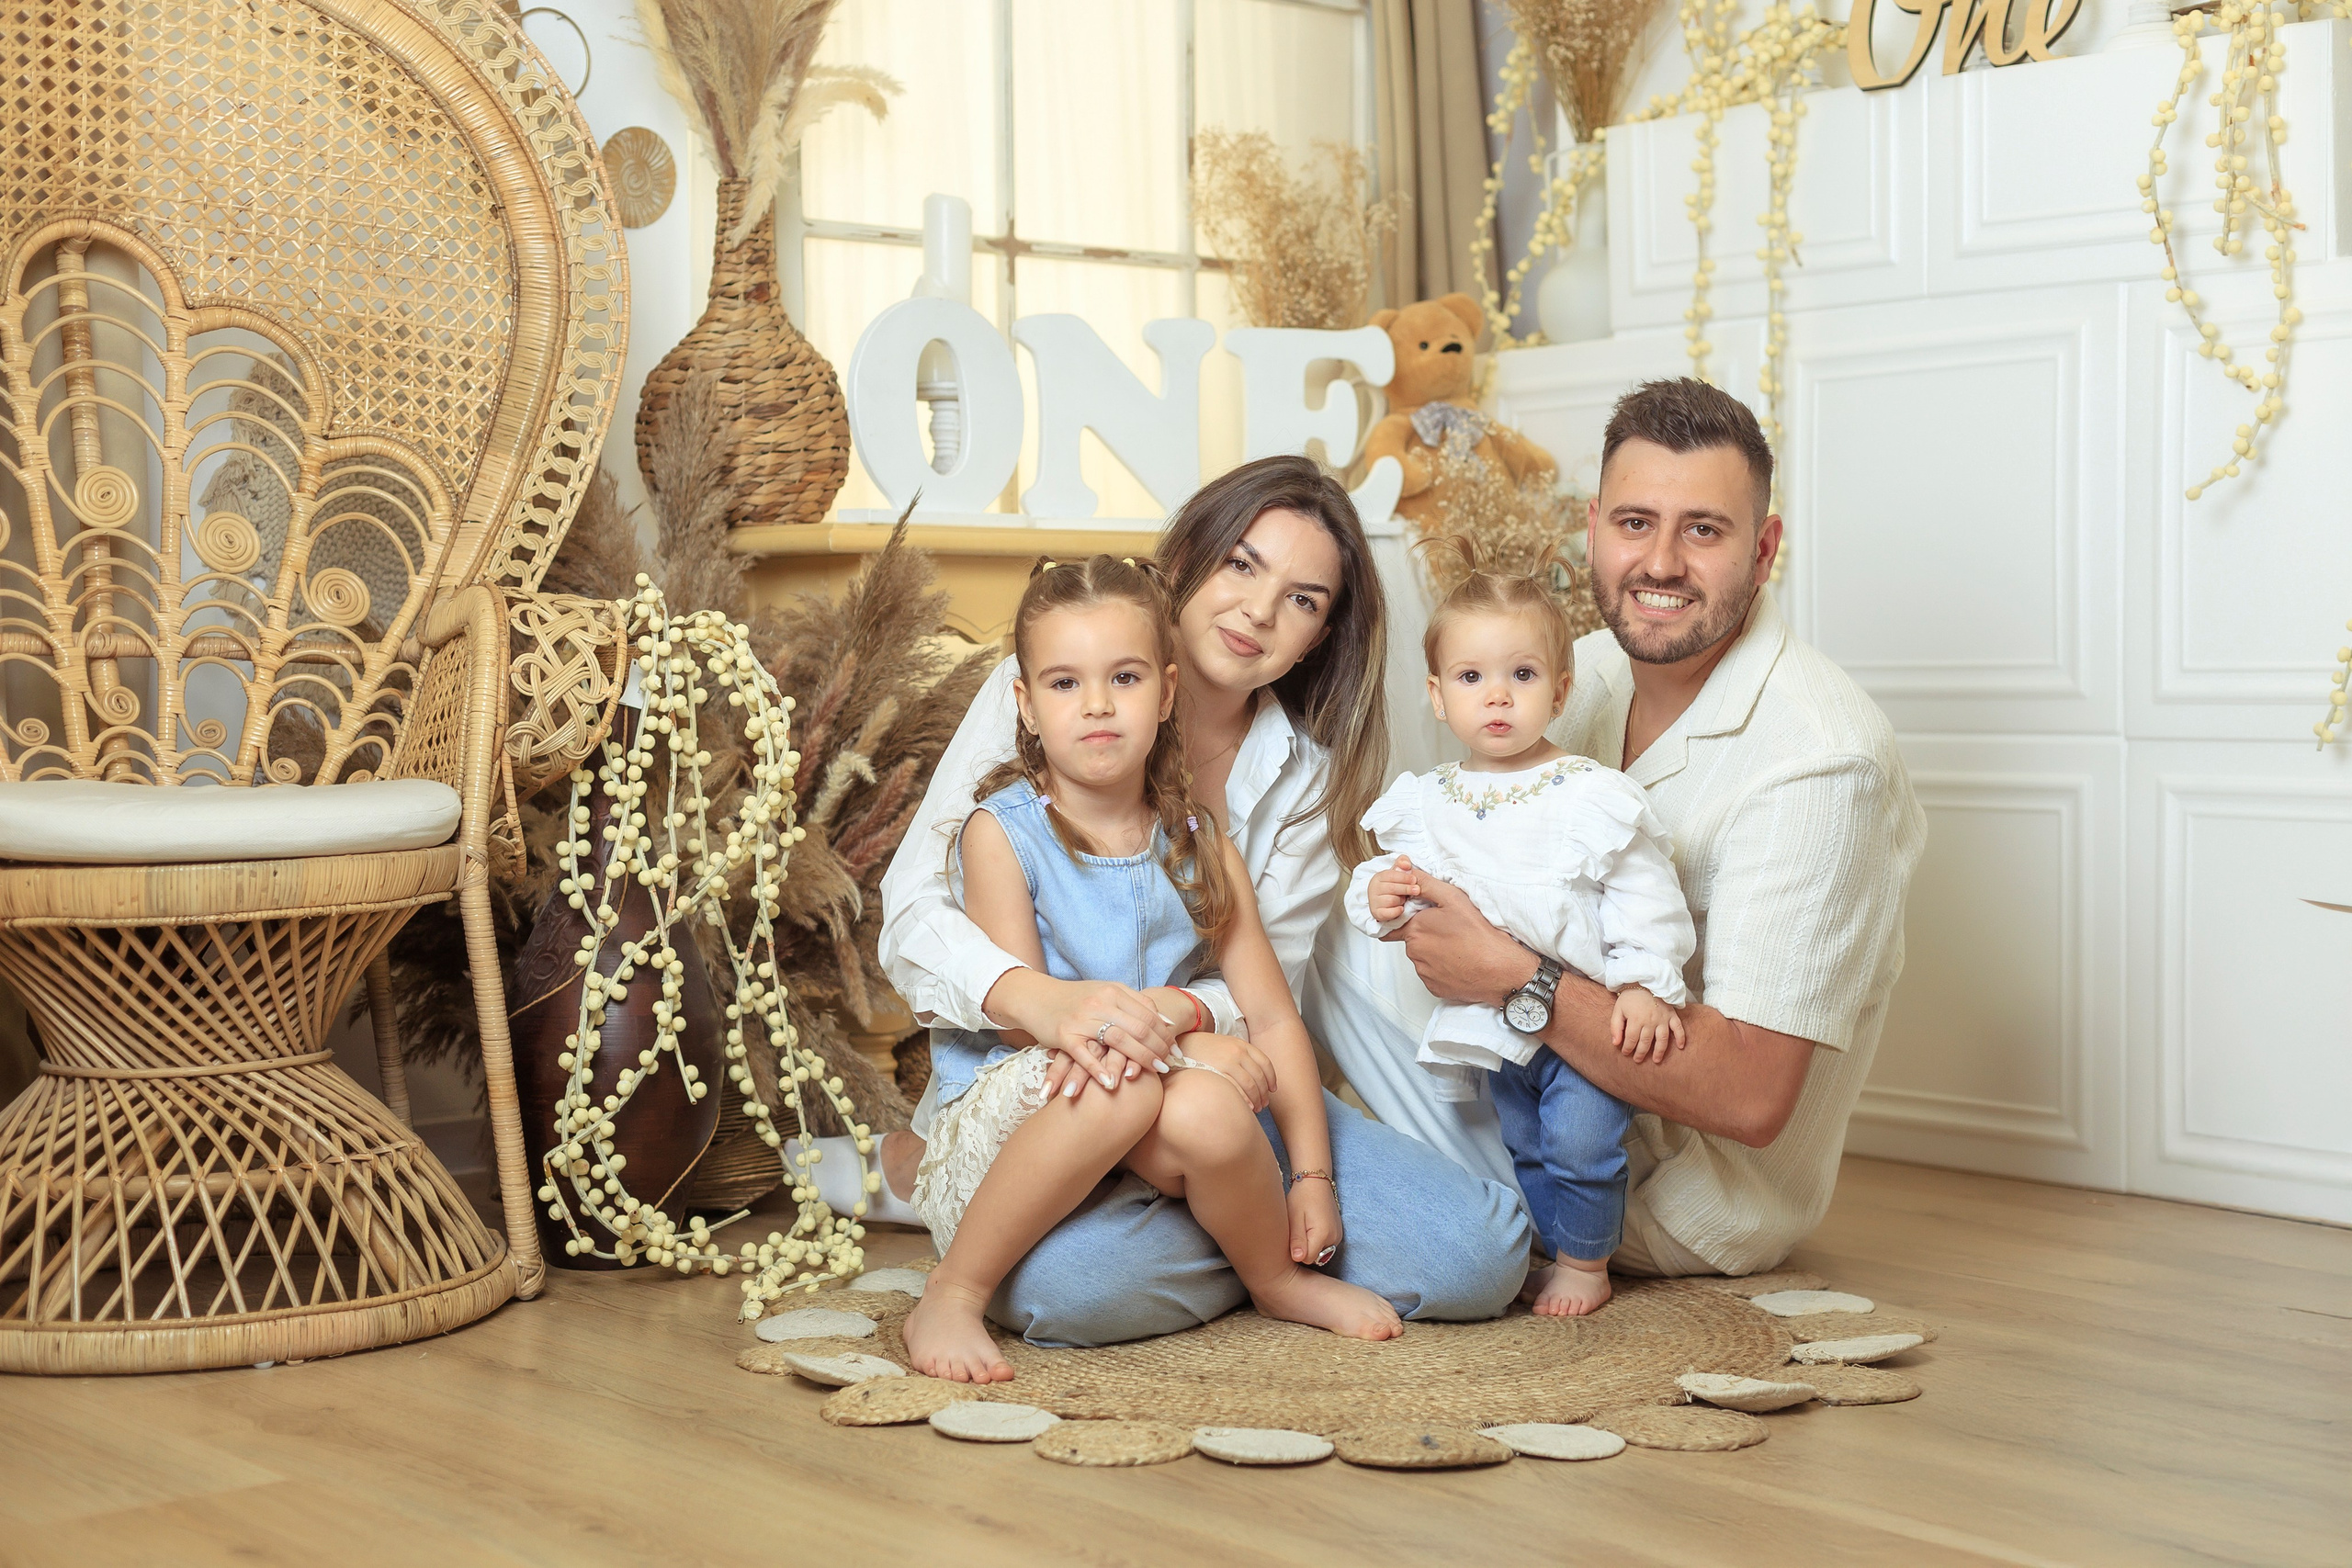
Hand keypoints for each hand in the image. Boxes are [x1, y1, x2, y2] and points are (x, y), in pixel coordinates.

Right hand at [998, 976, 1177, 1093]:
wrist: (1037, 997)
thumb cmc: (1076, 999)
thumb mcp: (1107, 993)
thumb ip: (1136, 1005)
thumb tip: (1167, 1023)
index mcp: (1114, 991)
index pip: (1148, 1014)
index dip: (1165, 1034)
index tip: (1175, 1051)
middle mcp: (1101, 1003)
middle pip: (1138, 1028)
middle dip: (1157, 1049)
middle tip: (1167, 1067)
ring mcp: (1082, 1018)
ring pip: (1117, 1040)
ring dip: (1137, 1060)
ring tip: (1150, 1074)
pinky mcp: (1064, 1034)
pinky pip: (1085, 1054)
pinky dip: (1098, 1070)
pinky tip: (1111, 1084)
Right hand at [1172, 1032, 1274, 1112]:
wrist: (1180, 1045)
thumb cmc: (1203, 1049)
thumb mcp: (1224, 1045)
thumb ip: (1240, 1056)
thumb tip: (1254, 1076)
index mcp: (1242, 1045)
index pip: (1265, 1063)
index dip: (1271, 1079)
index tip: (1272, 1090)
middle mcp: (1237, 1052)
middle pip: (1259, 1076)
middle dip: (1264, 1093)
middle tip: (1264, 1104)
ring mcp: (1227, 1061)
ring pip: (1251, 1084)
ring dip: (1257, 1099)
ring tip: (1256, 1108)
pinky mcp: (1217, 1071)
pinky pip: (1237, 1088)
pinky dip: (1245, 1100)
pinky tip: (1247, 1107)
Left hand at [1286, 1176, 1342, 1265]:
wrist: (1315, 1182)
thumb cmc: (1301, 1198)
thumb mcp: (1294, 1218)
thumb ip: (1297, 1239)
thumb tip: (1298, 1259)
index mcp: (1323, 1235)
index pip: (1307, 1259)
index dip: (1296, 1251)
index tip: (1291, 1236)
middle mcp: (1334, 1238)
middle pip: (1315, 1257)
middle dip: (1304, 1249)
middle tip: (1297, 1229)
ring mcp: (1338, 1236)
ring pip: (1320, 1252)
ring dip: (1311, 1245)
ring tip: (1304, 1226)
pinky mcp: (1338, 1233)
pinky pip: (1325, 1245)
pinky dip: (1317, 1240)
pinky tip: (1311, 1226)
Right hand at [1367, 858, 1420, 925]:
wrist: (1391, 905)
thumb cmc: (1398, 887)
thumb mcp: (1400, 872)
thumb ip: (1403, 863)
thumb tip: (1406, 864)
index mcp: (1379, 877)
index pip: (1391, 875)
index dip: (1404, 877)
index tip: (1414, 879)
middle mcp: (1373, 889)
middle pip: (1391, 888)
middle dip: (1406, 889)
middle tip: (1417, 890)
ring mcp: (1374, 902)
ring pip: (1391, 900)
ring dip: (1401, 900)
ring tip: (1403, 900)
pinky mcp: (1376, 914)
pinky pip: (1388, 913)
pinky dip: (1396, 911)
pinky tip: (1401, 909)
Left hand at [1385, 874, 1531, 1008]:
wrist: (1498, 968)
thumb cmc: (1478, 933)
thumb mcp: (1453, 898)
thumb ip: (1425, 884)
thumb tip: (1406, 873)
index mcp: (1415, 929)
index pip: (1396, 923)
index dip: (1411, 917)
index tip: (1428, 918)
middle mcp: (1414, 952)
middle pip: (1413, 939)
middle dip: (1427, 933)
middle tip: (1452, 930)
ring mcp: (1423, 972)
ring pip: (1423, 957)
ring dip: (1435, 952)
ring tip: (1459, 947)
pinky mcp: (1434, 988)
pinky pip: (1433, 974)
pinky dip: (1443, 969)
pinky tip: (1460, 962)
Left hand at [1611, 987, 1686, 1063]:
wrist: (1645, 980)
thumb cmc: (1630, 997)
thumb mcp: (1618, 1009)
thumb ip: (1615, 1027)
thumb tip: (1615, 1043)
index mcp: (1636, 1019)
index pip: (1631, 1039)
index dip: (1627, 1048)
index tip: (1625, 1053)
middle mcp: (1650, 1021)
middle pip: (1646, 1042)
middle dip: (1641, 1053)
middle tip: (1638, 1060)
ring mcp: (1662, 1018)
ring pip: (1662, 1039)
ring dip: (1660, 1051)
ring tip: (1656, 1060)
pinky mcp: (1671, 1015)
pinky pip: (1678, 1028)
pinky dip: (1681, 1037)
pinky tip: (1681, 1047)